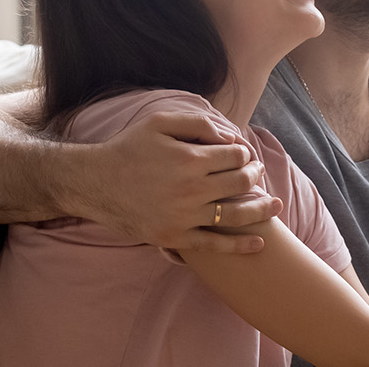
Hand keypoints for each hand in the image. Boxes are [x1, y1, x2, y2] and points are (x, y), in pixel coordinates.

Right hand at [64, 110, 280, 252]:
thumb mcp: (159, 122)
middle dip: (254, 176)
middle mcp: (190, 189)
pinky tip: (259, 243)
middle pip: (239, 182)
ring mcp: (183, 216)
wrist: (93, 183)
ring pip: (235, 214)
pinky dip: (240, 246)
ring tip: (275, 205)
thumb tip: (229, 137)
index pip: (235, 156)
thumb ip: (197, 123)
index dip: (244, 154)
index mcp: (189, 159)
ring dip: (261, 209)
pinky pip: (215, 245)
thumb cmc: (127, 148)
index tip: (243, 155)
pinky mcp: (175, 238)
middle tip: (257, 174)